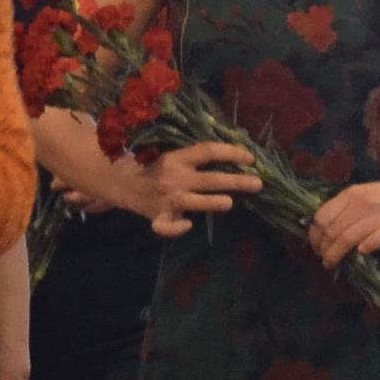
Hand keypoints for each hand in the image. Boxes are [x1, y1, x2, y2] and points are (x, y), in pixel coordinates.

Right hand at [133, 138, 261, 237]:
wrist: (121, 181)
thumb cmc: (155, 167)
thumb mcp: (173, 155)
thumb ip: (197, 157)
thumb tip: (236, 153)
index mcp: (178, 158)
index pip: (208, 151)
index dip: (231, 153)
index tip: (251, 158)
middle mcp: (175, 177)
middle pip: (209, 179)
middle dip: (235, 181)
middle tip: (258, 184)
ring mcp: (166, 199)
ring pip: (193, 202)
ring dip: (211, 202)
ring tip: (229, 203)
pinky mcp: (158, 217)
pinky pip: (167, 226)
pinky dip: (176, 227)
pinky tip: (188, 225)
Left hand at [305, 171, 379, 263]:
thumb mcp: (362, 195)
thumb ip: (344, 209)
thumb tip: (322, 231)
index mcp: (349, 195)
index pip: (321, 217)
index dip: (314, 236)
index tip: (316, 247)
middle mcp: (360, 204)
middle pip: (332, 231)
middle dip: (323, 249)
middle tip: (323, 260)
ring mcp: (376, 216)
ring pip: (347, 239)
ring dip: (335, 255)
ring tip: (331, 264)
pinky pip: (372, 241)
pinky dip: (363, 249)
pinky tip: (359, 254)